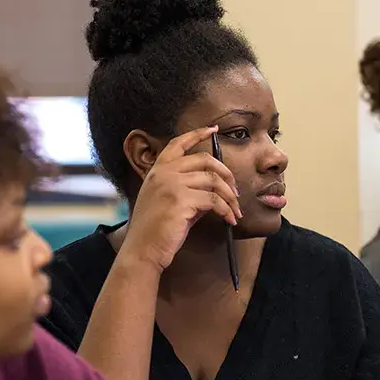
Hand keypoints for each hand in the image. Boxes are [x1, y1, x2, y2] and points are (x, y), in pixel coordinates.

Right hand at [121, 126, 241, 271]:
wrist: (143, 250)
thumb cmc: (157, 230)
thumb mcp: (171, 202)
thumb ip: (189, 189)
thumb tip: (215, 189)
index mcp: (157, 170)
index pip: (178, 143)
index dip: (198, 134)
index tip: (213, 129)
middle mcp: (163, 173)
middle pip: (205, 160)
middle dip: (226, 174)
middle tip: (236, 191)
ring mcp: (171, 184)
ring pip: (214, 181)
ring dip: (230, 198)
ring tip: (235, 211)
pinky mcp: (181, 200)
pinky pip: (215, 200)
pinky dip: (226, 210)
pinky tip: (229, 220)